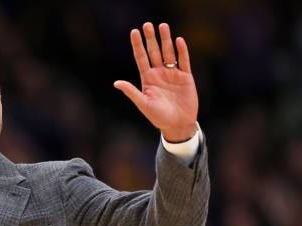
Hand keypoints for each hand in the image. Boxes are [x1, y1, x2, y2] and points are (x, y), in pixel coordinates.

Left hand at [114, 22, 197, 141]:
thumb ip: (131, 92)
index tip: (134, 31)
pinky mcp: (186, 77)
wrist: (177, 125)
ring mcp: (172, 74)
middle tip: (148, 25)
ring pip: (168, 53)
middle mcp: (159, 73)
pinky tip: (179, 40)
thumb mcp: (143, 104)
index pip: (141, 57)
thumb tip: (116, 82)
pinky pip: (184, 61)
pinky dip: (182, 51)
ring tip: (163, 26)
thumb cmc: (158, 117)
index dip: (137, 45)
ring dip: (166, 40)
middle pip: (154, 52)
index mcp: (147, 78)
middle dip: (151, 39)